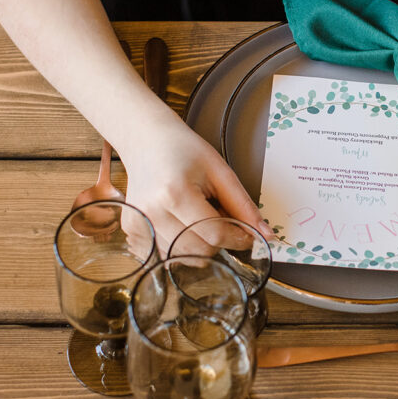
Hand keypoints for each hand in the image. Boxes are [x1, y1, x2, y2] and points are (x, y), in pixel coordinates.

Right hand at [119, 121, 273, 253]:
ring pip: (184, 257)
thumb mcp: (220, 171)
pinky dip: (180, 246)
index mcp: (175, 194)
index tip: (248, 235)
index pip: (215, 235)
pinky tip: (180, 223)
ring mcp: (139, 225)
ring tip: (195, 215)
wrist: (146, 140)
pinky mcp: (132, 232)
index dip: (238, 238)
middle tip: (216, 215)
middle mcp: (152, 213)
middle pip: (200, 251)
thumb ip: (243, 206)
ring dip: (199, 243)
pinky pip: (166, 256)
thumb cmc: (183, 151)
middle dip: (218, 240)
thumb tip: (265, 234)